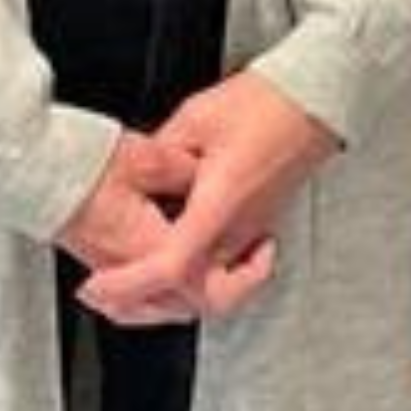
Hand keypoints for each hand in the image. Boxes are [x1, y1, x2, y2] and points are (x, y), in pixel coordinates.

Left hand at [77, 74, 342, 328]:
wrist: (313, 103)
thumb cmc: (268, 106)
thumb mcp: (196, 119)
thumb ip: (156, 155)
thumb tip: (130, 175)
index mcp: (220, 203)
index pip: (173, 266)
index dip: (130, 285)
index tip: (97, 287)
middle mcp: (237, 229)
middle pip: (190, 298)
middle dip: (142, 308)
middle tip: (105, 297)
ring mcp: (250, 233)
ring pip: (208, 292)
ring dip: (166, 298)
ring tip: (130, 287)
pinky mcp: (256, 229)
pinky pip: (222, 274)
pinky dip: (191, 282)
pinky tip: (173, 264)